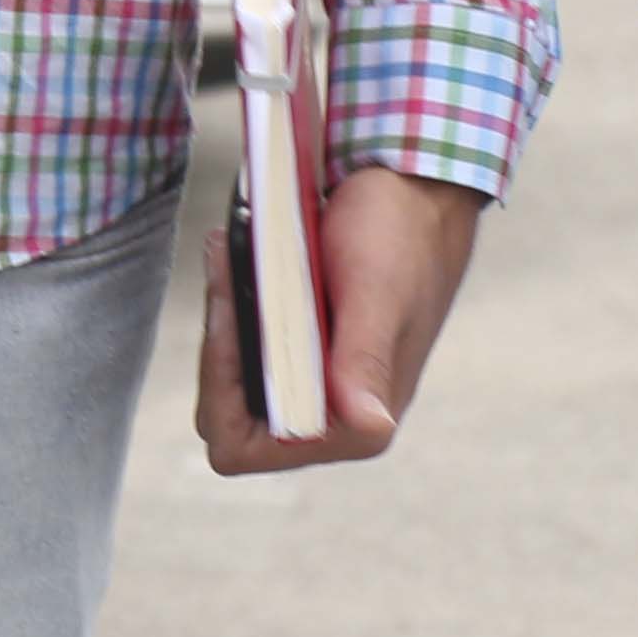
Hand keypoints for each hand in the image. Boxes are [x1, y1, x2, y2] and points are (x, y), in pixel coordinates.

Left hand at [193, 165, 486, 473]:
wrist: (419, 191)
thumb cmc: (404, 237)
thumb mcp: (376, 294)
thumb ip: (365, 362)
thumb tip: (371, 427)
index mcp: (357, 427)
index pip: (242, 445)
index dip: (220, 390)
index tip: (229, 317)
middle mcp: (336, 418)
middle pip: (228, 412)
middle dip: (219, 345)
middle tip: (227, 275)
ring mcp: (319, 383)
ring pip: (234, 374)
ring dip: (226, 315)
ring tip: (229, 253)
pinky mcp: (307, 348)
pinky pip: (249, 342)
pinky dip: (236, 300)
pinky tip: (237, 253)